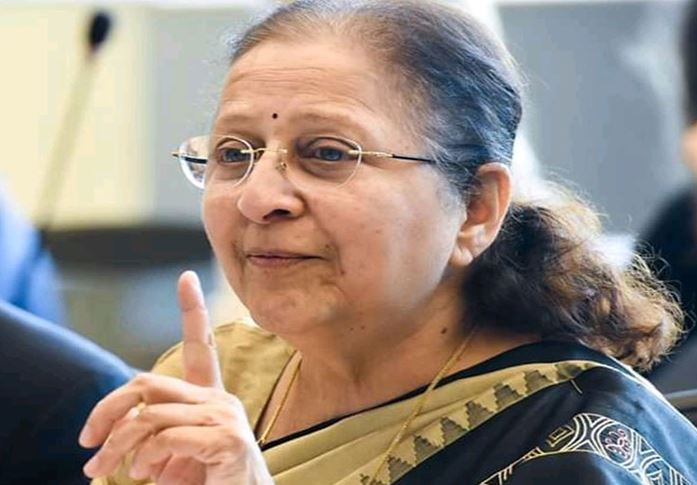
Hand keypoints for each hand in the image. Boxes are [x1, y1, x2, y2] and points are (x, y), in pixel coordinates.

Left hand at [79, 271, 272, 484]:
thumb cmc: (209, 482)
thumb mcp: (171, 456)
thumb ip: (152, 436)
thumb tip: (116, 437)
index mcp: (209, 398)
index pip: (200, 347)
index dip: (193, 310)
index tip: (186, 278)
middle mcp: (220, 400)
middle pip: (148, 384)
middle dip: (107, 410)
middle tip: (87, 443)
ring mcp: (225, 417)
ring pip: (150, 414)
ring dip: (117, 447)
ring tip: (109, 471)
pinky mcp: (227, 440)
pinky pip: (166, 437)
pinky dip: (146, 458)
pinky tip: (148, 475)